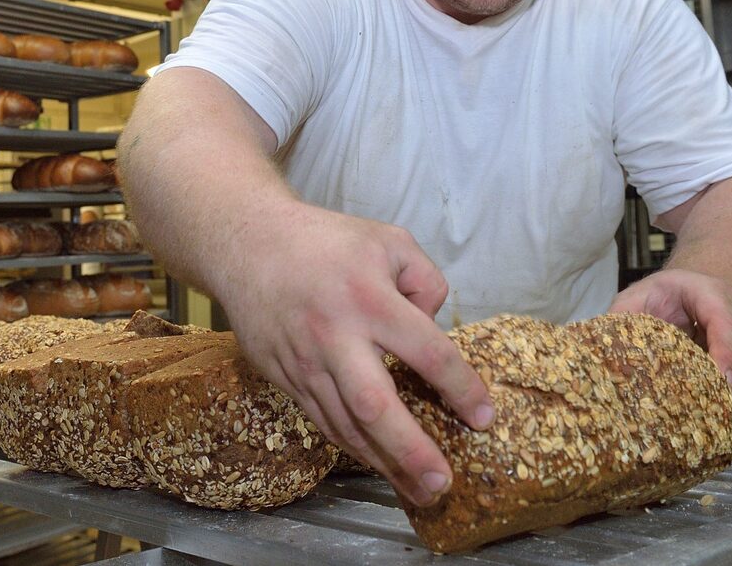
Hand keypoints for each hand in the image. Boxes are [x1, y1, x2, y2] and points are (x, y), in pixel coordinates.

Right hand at [218, 200, 494, 506]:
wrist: (248, 244)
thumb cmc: (326, 241)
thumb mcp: (388, 241)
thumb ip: (426, 281)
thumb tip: (434, 325)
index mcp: (370, 298)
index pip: (428, 352)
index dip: (461, 389)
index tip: (483, 418)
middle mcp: (336, 336)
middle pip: (375, 406)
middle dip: (410, 450)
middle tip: (442, 484)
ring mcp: (305, 362)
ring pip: (344, 425)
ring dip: (382, 462)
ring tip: (418, 491)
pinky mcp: (283, 376)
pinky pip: (322, 420)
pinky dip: (352, 446)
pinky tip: (378, 462)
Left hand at [608, 268, 731, 424]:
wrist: (695, 291)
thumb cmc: (664, 297)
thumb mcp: (638, 298)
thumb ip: (622, 319)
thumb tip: (604, 354)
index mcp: (709, 292)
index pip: (725, 321)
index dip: (725, 352)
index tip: (719, 380)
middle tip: (711, 417)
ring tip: (719, 428)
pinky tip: (731, 425)